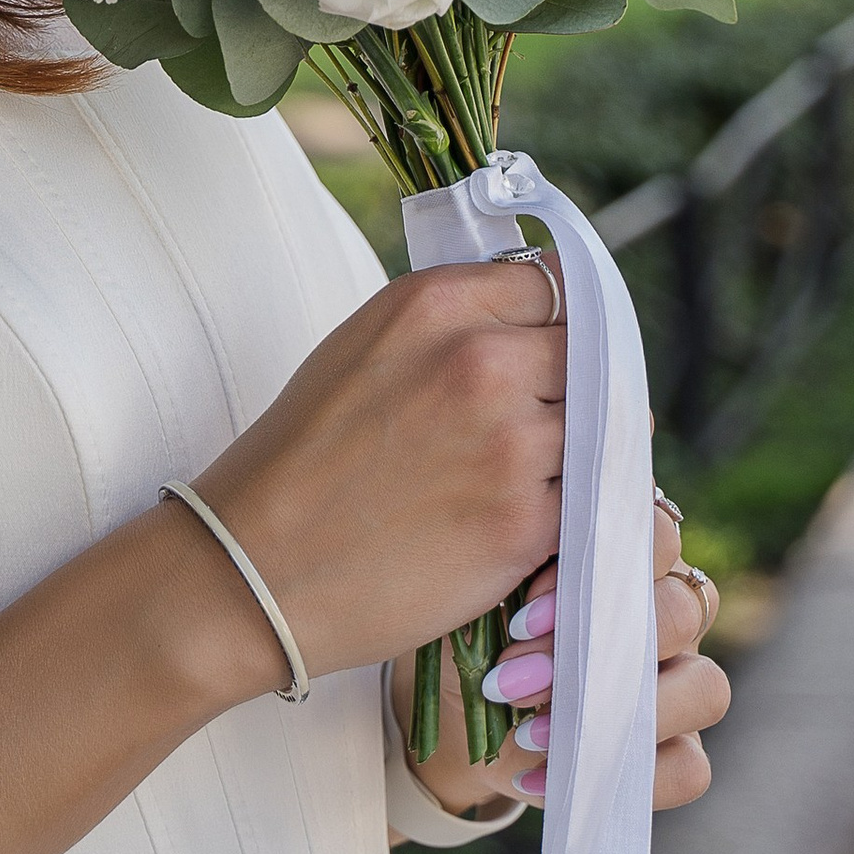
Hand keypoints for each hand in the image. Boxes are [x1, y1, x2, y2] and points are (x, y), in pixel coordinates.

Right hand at [182, 264, 565, 694]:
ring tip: (514, 480)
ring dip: (572, 455)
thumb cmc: (300, 460)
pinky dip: (565, 512)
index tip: (545, 353)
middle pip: (587, 355)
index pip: (554, 285)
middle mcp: (481, 361)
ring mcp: (511, 443)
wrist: (255, 568)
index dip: (553, 324)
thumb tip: (533, 324)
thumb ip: (451, 326)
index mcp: (434, 305)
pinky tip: (514, 523)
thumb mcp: (363, 349)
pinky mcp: (526, 522)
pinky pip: (587, 500)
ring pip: (598, 430)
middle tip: (531, 427)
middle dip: (570, 389)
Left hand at [474, 504, 729, 810]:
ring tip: (530, 732)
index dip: (598, 571)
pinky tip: (541, 774)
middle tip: (513, 679)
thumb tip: (537, 606)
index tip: (522, 615)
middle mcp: (668, 612)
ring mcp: (683, 682)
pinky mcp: (679, 750)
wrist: (462, 709)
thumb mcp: (487, 597)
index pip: (657, 533)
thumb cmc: (481, 631)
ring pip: (706, 688)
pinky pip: (690, 767)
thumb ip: (520, 577)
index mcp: (629, 557)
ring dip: (618, 714)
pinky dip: (615, 773)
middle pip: (683, 610)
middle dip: (596, 649)